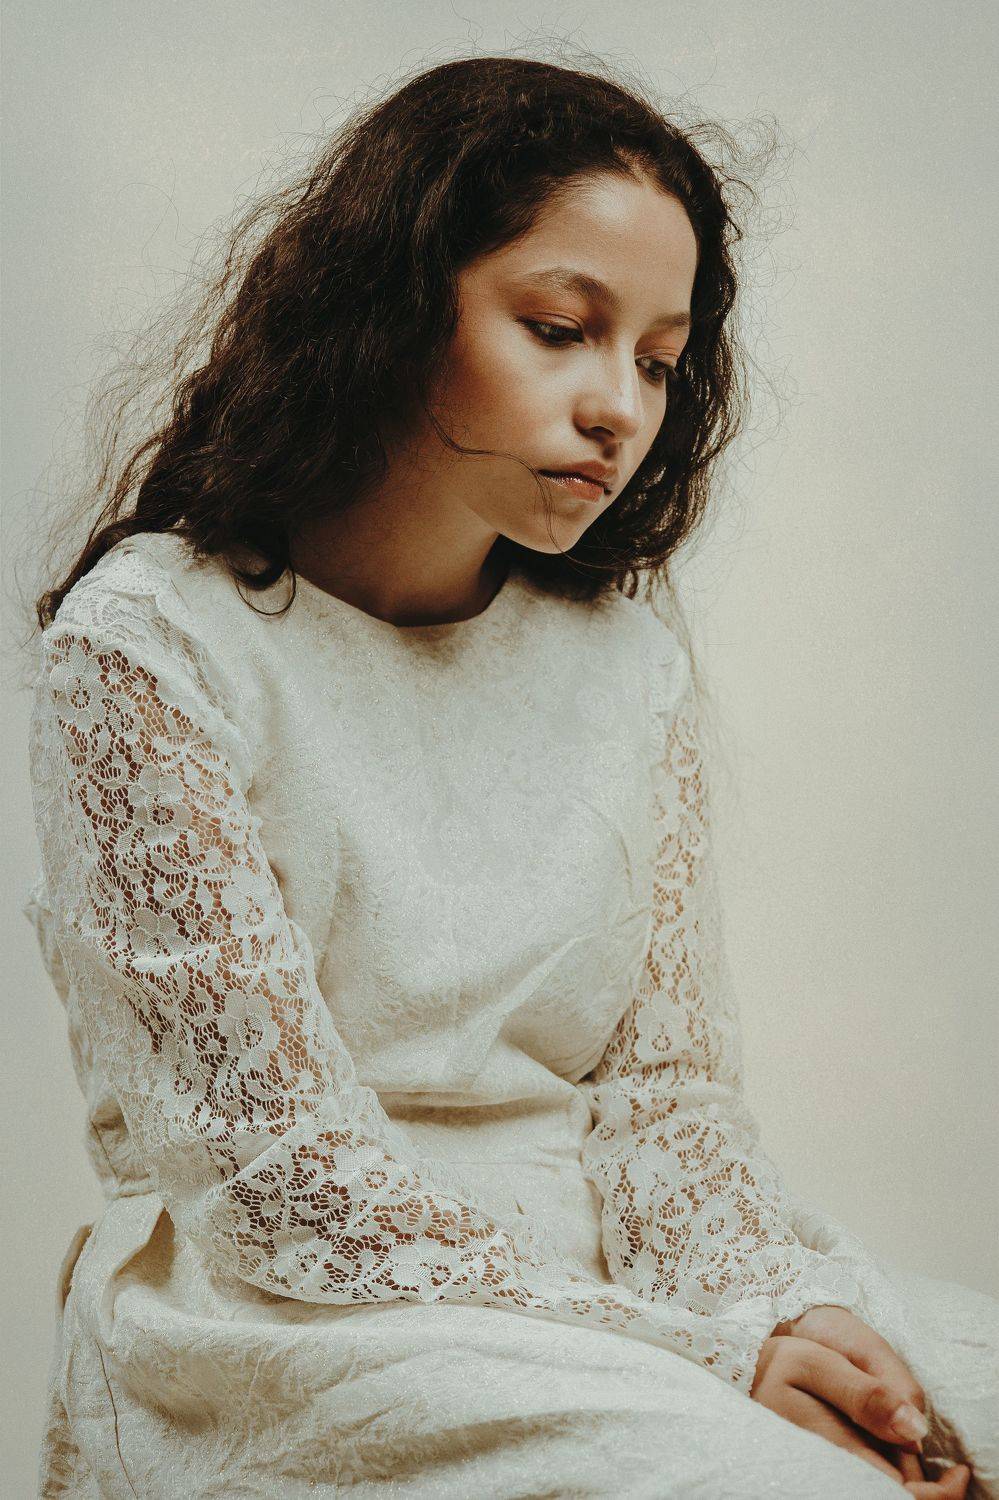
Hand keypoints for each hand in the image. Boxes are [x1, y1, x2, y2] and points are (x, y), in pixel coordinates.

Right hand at [750, 1320, 970, 1494]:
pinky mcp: (825, 1469)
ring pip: (881, 1489)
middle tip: (954, 1474)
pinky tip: (894, 1454)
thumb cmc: (779, 1362)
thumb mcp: (817, 1364)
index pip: (899, 1492)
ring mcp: (826, 1472)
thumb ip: (866, 1395)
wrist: (739, 1371)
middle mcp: (830, 1471)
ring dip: (909, 1483)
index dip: (936, 1494)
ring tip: (916, 1452)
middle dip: (928, 1492)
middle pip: (893, 1496)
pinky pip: (865, 1481)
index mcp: (833, 1449)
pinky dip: (891, 1477)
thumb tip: (914, 1432)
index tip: (958, 1474)